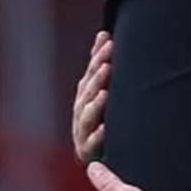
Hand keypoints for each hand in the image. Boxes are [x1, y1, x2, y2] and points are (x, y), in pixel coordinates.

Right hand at [72, 32, 111, 162]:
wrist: (99, 157)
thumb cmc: (102, 119)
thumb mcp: (101, 91)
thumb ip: (101, 65)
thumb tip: (104, 33)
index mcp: (86, 96)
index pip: (91, 72)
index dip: (98, 56)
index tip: (108, 40)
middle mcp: (81, 111)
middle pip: (87, 91)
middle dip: (96, 77)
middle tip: (107, 63)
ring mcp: (83, 131)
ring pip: (86, 116)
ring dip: (95, 104)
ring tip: (104, 93)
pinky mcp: (88, 151)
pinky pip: (91, 144)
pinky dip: (98, 136)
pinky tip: (106, 129)